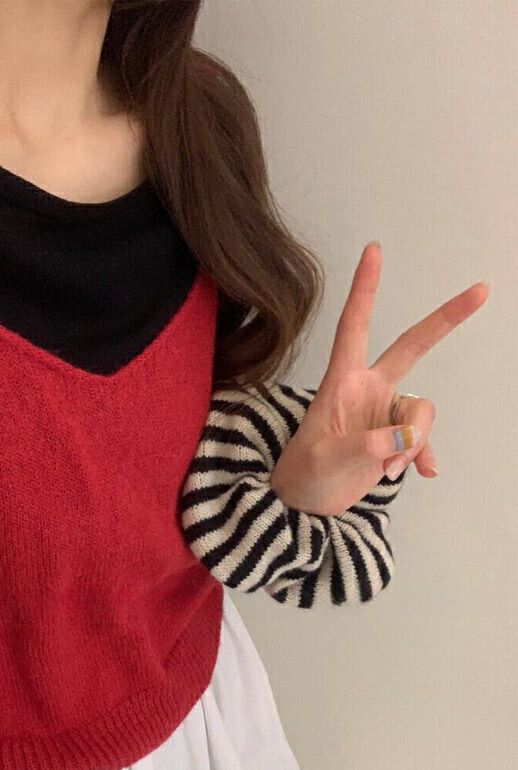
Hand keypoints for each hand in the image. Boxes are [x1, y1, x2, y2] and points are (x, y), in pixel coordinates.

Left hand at [270, 242, 488, 516]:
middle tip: (482, 290)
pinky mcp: (396, 436)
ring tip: (387, 469)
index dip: (366, 288)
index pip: (355, 325)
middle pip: (412, 346)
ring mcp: (385, 411)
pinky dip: (422, 454)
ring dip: (415, 440)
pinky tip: (420, 473)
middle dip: (446, 320)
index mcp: (342, 380)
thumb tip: (407, 435)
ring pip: (422, 410)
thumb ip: (367, 445)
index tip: (374, 250)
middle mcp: (368, 388)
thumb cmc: (303, 474)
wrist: (305, 502)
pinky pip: (423, 437)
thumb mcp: (326, 459)